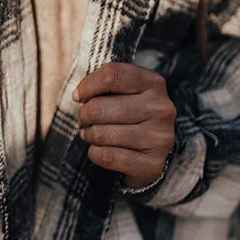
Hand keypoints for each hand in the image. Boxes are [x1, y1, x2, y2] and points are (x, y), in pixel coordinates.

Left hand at [73, 62, 175, 188]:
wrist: (153, 149)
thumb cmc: (130, 113)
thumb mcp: (124, 90)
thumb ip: (104, 84)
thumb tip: (79, 95)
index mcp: (153, 83)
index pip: (111, 75)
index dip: (87, 86)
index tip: (78, 96)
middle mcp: (160, 108)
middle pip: (99, 107)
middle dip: (84, 114)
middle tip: (85, 119)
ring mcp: (159, 137)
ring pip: (101, 134)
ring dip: (88, 135)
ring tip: (92, 134)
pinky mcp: (152, 164)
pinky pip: (107, 157)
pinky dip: (95, 153)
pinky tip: (99, 150)